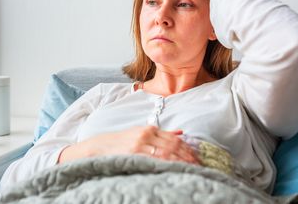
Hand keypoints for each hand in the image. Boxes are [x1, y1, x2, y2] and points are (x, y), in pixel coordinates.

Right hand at [58, 126, 198, 163]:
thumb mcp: (140, 133)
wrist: (99, 146)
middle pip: (173, 146)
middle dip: (187, 156)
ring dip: (180, 162)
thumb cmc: (120, 142)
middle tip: (198, 166)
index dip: (187, 148)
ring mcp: (140, 145)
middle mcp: (146, 135)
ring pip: (166, 153)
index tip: (196, 157)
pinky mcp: (134, 154)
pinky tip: (174, 170)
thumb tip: (181, 132)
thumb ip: (161, 134)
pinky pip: (154, 160)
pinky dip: (166, 165)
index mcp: (149, 128)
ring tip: (191, 170)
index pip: (174, 139)